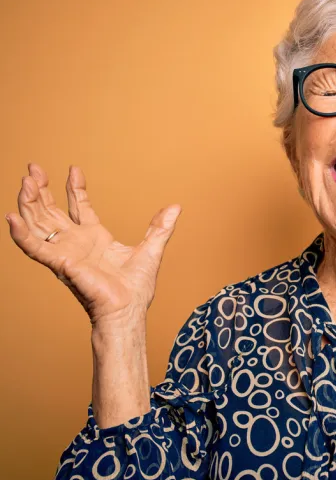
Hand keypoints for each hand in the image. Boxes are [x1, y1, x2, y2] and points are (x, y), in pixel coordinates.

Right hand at [6, 163, 181, 328]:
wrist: (128, 311)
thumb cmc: (136, 289)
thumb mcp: (152, 250)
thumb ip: (161, 228)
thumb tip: (176, 207)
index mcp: (95, 238)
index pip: (79, 207)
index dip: (75, 188)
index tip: (74, 169)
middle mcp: (76, 243)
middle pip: (51, 211)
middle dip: (41, 190)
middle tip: (33, 168)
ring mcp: (65, 253)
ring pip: (39, 223)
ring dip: (30, 203)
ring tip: (25, 181)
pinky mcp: (59, 264)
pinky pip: (34, 248)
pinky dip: (21, 234)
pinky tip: (11, 217)